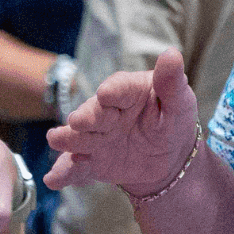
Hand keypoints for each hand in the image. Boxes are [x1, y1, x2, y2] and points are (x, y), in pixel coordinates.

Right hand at [42, 48, 196, 195]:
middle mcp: (106, 112)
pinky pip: (75, 168)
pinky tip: (54, 179)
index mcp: (127, 91)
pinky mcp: (91, 161)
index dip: (113, 91)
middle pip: (93, 112)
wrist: (167, 156)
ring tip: (56, 140)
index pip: (119, 88)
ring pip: (78, 137)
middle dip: (87, 117)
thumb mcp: (179, 103)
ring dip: (67, 139)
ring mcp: (96, 137)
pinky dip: (64, 173)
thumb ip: (172, 83)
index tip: (106, 94)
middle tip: (80, 122)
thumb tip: (171, 54)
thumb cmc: (173, 119)